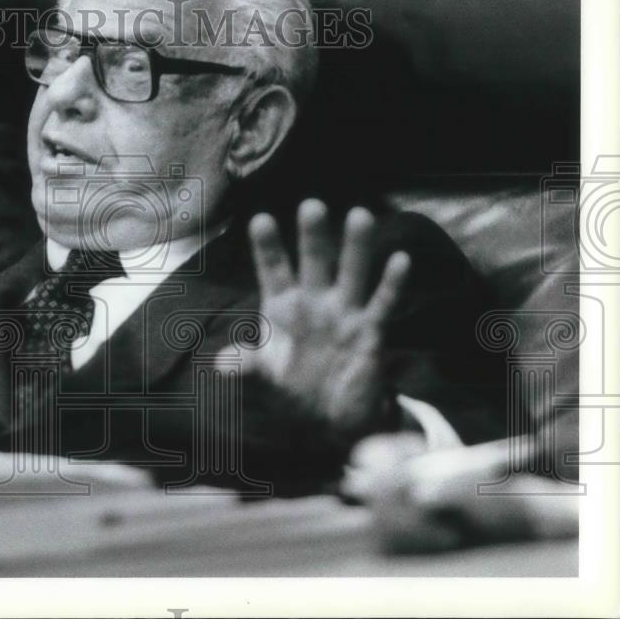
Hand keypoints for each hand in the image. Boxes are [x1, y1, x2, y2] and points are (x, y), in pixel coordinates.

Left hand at [242, 199, 410, 442]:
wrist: (331, 413)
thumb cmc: (294, 383)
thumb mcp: (266, 373)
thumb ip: (246, 364)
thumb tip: (220, 365)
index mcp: (284, 305)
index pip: (274, 270)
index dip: (268, 248)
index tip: (261, 220)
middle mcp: (315, 300)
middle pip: (314, 262)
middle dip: (312, 237)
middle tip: (311, 205)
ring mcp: (344, 311)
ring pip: (351, 272)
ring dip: (356, 247)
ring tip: (359, 215)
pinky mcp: (370, 329)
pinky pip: (382, 303)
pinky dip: (391, 283)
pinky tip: (400, 260)